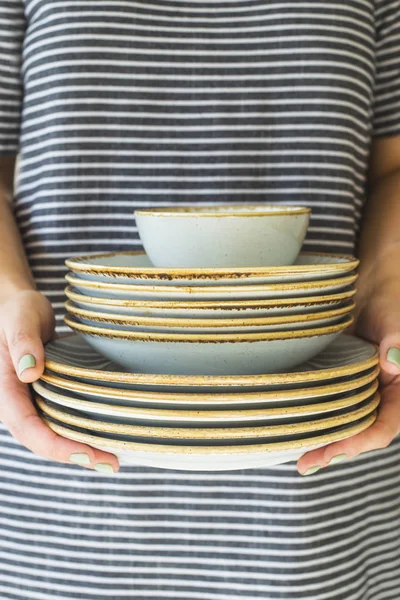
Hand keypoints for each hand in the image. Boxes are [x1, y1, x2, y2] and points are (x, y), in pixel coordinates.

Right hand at [0, 289, 119, 472]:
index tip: (86, 453)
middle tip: (112, 464)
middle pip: (40, 439)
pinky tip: (101, 437)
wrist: (17, 307)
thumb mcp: (20, 317)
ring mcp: (27, 402)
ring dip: (78, 449)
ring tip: (112, 459)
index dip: (55, 445)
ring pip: (50, 434)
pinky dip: (78, 433)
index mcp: (3, 388)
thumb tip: (29, 372)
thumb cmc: (18, 310)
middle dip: (74, 455)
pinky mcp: (41, 398)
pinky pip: (57, 421)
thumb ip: (23, 342)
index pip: (27, 426)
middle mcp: (13, 402)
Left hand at [296, 278, 399, 475]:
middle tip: (307, 463)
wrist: (371, 283)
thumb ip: (397, 340)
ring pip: (344, 422)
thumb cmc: (390, 300)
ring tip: (300, 458)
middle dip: (336, 450)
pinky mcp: (340, 379)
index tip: (337, 451)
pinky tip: (296, 427)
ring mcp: (359, 388)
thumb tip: (392, 362)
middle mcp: (381, 394)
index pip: (385, 425)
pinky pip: (330, 404)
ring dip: (324, 440)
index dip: (362, 441)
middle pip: (361, 432)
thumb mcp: (395, 320)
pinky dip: (316, 417)